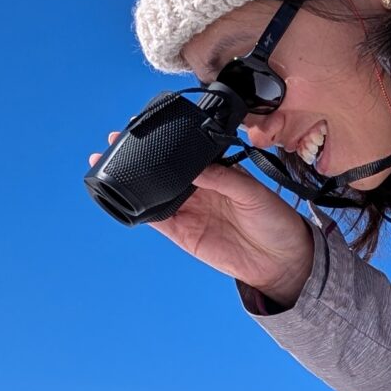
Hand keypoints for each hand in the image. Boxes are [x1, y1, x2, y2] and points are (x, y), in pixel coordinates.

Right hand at [88, 137, 313, 305]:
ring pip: (154, 191)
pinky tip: (125, 195)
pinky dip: (140, 209)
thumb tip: (195, 167)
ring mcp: (189, 210)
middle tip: (116, 142)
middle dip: (139, 155)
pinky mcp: (183, 233)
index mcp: (217, 170)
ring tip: (108, 163)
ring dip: (132, 180)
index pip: (185, 152)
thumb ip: (223, 178)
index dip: (166, 141)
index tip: (146, 129)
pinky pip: (157, 219)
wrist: (282, 261)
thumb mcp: (253, 192)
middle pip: (163, 169)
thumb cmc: (275, 220)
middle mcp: (199, 188)